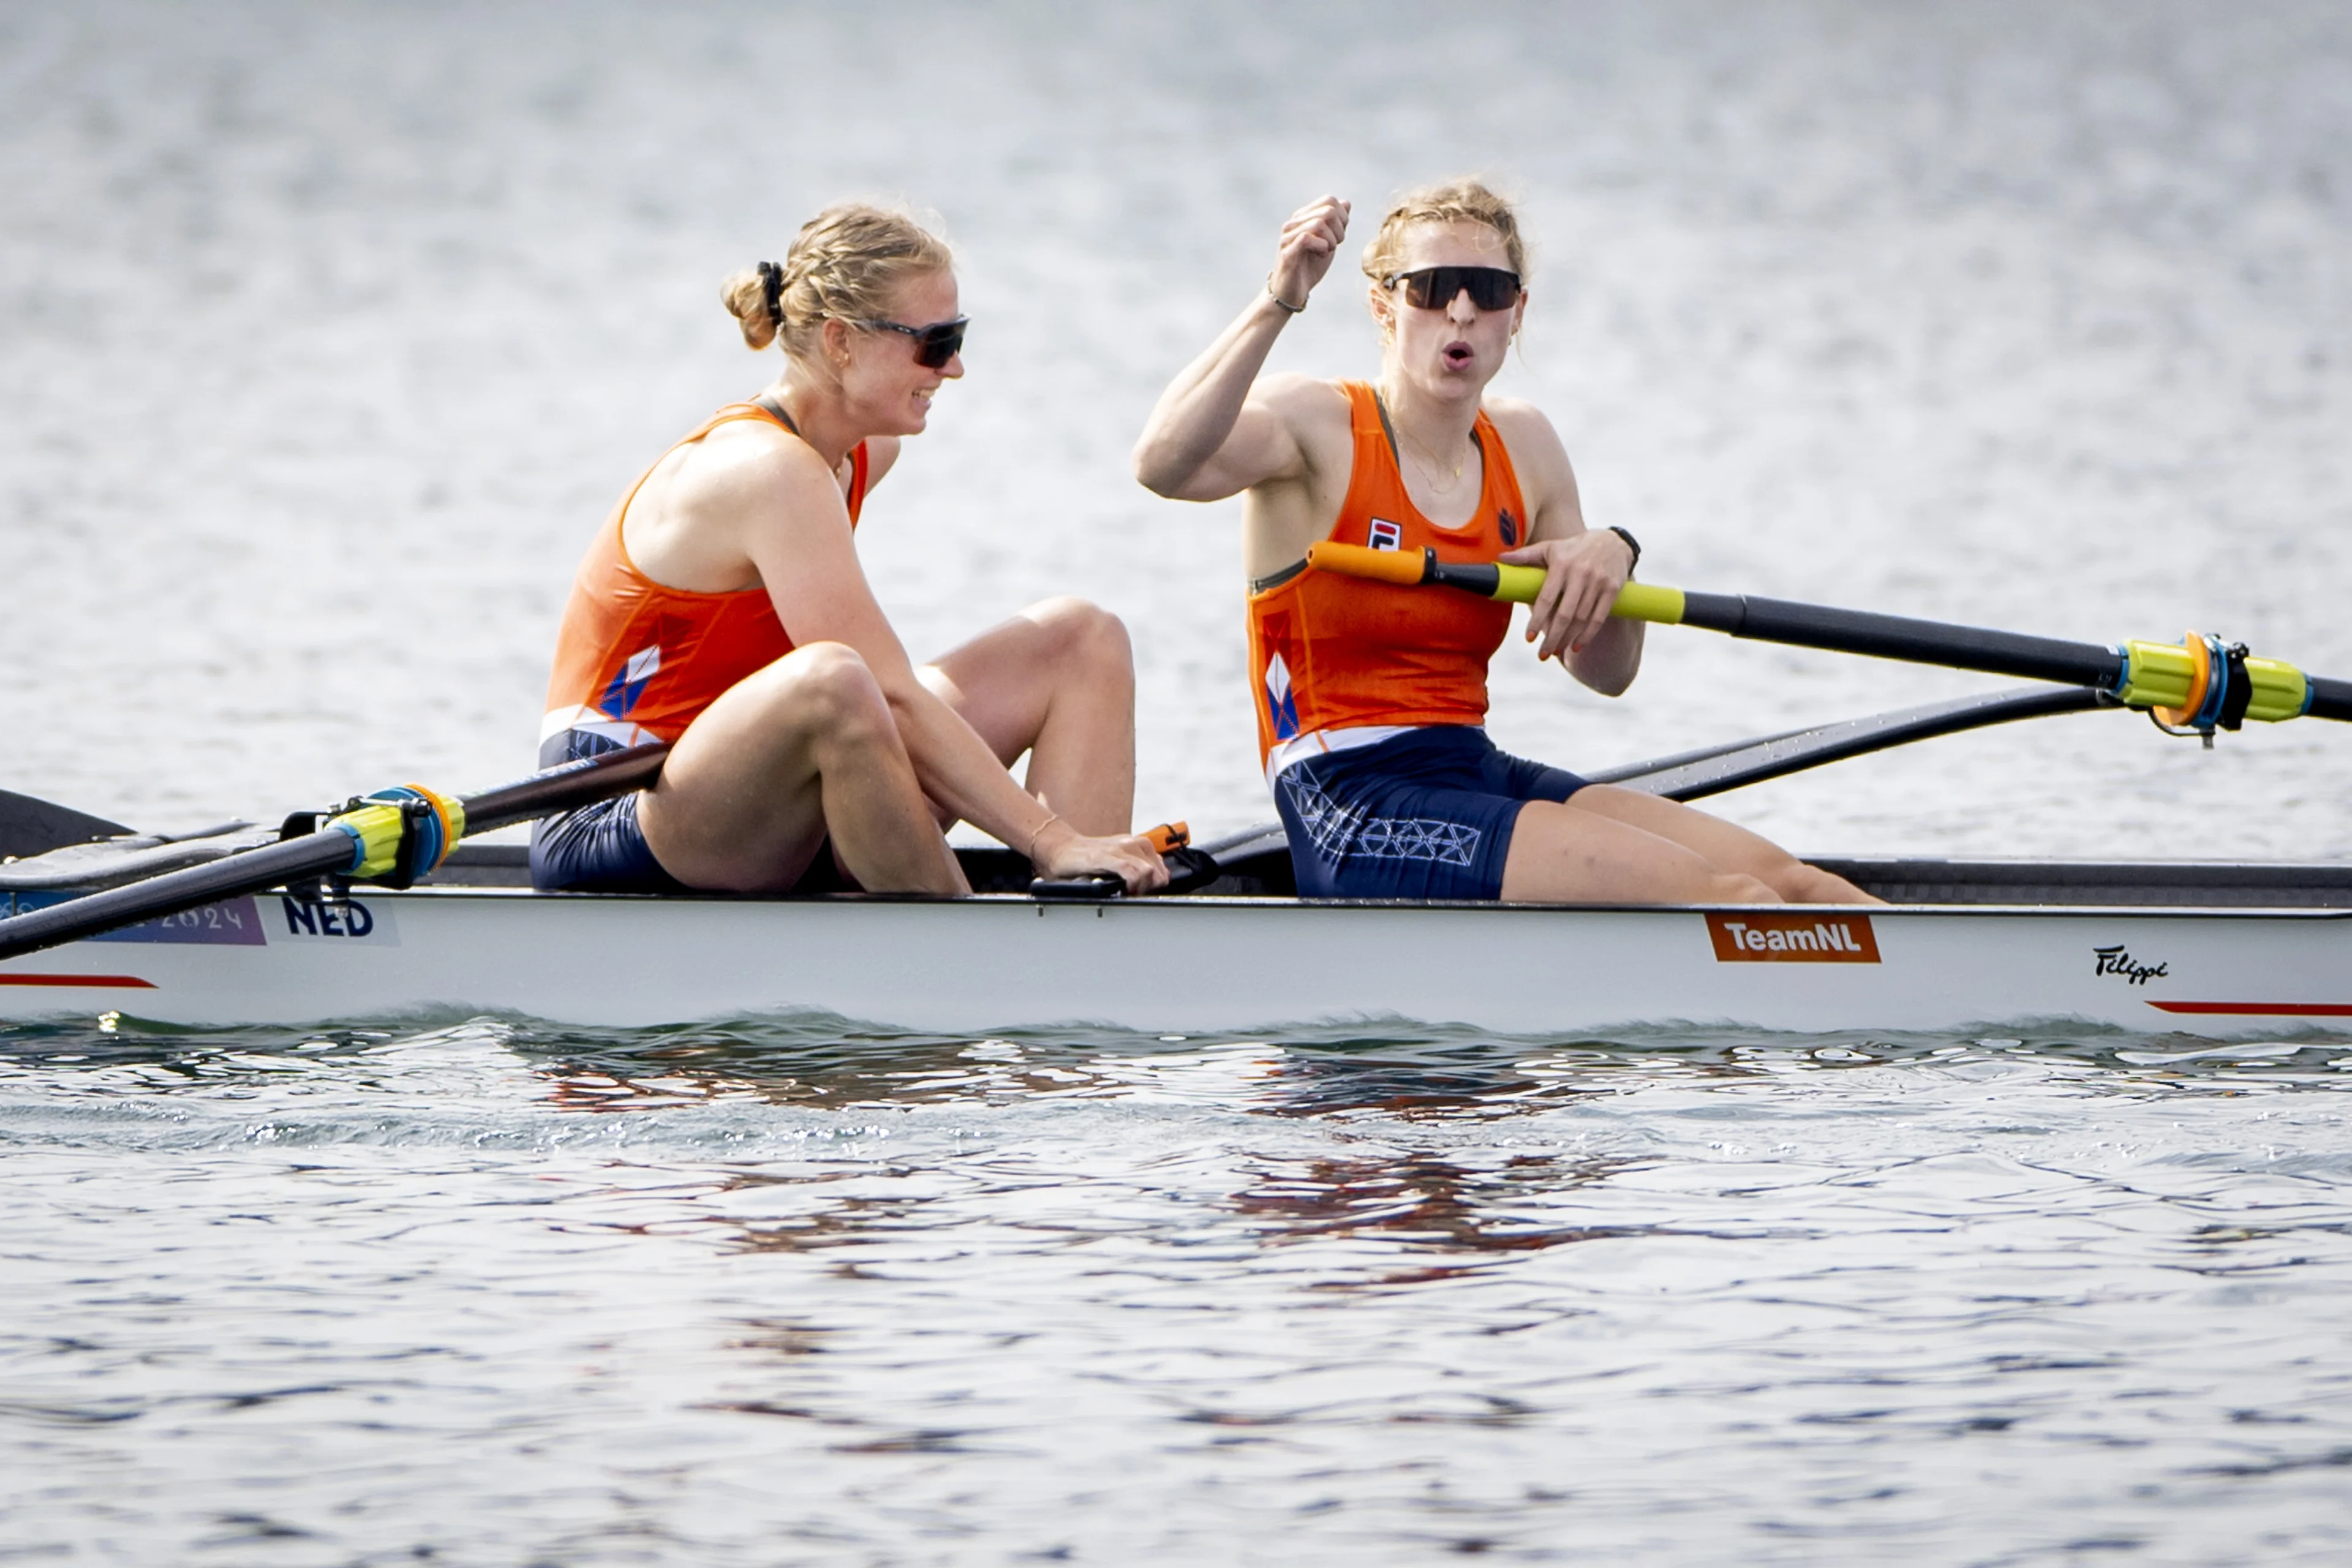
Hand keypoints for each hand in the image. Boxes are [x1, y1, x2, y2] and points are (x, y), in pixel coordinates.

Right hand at [1032, 819, 1170, 895]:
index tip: (1145, 893)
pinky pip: (1130, 870)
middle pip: (1158, 872)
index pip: (1162, 869)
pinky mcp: (1106, 856)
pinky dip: (1132, 884)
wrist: (1062, 847)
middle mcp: (1131, 844)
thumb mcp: (1118, 859)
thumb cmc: (1088, 857)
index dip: (1156, 885)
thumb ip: (1137, 867)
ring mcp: (1119, 849)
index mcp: (1137, 844)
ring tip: (1129, 894)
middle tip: (1136, 895)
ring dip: (1142, 888)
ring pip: (1148, 871)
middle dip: (1150, 889)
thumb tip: (1153, 882)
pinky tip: (1125, 890)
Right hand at [1268, 195, 1350, 311]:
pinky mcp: (1287, 251)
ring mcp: (1288, 236)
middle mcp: (1294, 223)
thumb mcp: (1329, 243)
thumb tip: (1346, 203)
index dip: (1343, 217)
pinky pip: (1307, 237)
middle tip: (1335, 245)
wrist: (1292, 293)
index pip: (1329, 200)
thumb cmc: (1309, 268)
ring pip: (1319, 222)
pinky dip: (1322, 247)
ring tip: (1327, 251)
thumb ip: (1336, 224)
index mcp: (1303, 218)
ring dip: (1332, 240)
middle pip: (1328, 210)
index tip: (1339, 236)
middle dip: (1340, 229)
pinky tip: (1321, 256)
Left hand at [1503, 530, 1634, 661]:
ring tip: (1555, 651)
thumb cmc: (1573, 548)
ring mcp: (1598, 582)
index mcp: (1562, 564)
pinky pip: (1599, 618)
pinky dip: (1588, 635)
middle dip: (1553, 637)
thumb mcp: (1550, 547)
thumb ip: (1526, 555)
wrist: (1612, 541)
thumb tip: (1500, 558)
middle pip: (1565, 613)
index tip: (1529, 638)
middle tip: (1542, 654)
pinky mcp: (1612, 589)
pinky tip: (1577, 647)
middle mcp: (1581, 573)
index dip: (1537, 620)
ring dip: (1568, 639)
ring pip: (1582, 618)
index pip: (1546, 597)